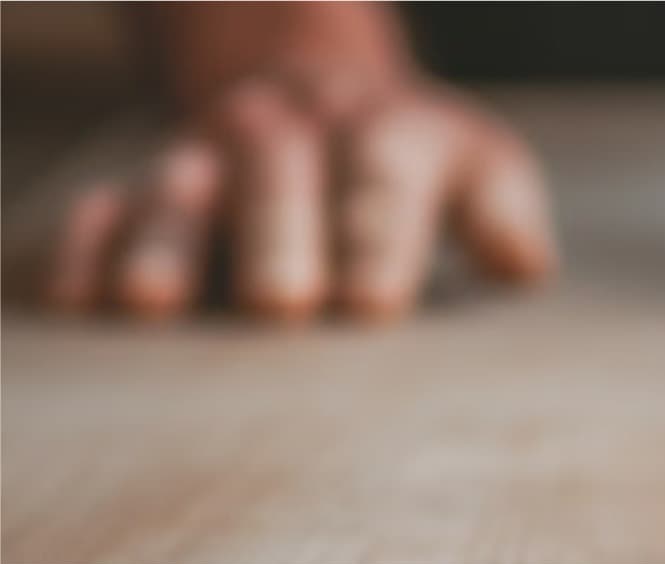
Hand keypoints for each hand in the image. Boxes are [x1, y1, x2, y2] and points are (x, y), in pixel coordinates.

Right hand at [47, 64, 556, 323]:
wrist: (319, 99)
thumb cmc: (412, 166)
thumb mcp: (475, 167)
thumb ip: (501, 211)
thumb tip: (524, 265)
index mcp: (381, 134)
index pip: (381, 177)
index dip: (377, 234)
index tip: (375, 303)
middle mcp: (288, 136)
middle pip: (278, 176)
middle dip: (278, 235)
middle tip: (281, 304)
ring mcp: (208, 162)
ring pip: (182, 190)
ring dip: (169, 241)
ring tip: (156, 302)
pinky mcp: (142, 193)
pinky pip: (104, 213)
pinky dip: (89, 249)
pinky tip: (82, 300)